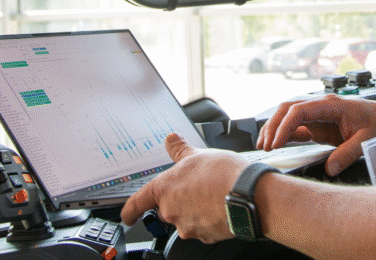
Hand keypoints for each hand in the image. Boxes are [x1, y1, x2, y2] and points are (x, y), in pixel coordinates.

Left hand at [120, 133, 246, 243]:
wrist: (248, 195)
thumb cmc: (222, 174)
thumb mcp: (197, 154)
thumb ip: (180, 149)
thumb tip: (171, 139)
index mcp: (164, 190)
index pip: (137, 204)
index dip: (129, 211)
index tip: (127, 216)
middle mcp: (172, 211)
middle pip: (166, 209)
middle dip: (178, 201)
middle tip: (196, 188)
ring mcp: (188, 226)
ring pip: (185, 219)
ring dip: (194, 209)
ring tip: (212, 194)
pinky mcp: (205, 236)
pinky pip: (202, 227)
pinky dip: (208, 218)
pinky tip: (220, 206)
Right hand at [256, 94, 375, 175]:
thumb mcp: (366, 140)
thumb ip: (347, 154)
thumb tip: (330, 168)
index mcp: (331, 104)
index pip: (299, 110)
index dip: (284, 126)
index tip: (276, 143)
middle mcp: (321, 106)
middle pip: (288, 109)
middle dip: (273, 125)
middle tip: (264, 145)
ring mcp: (318, 115)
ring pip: (288, 116)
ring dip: (275, 128)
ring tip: (264, 145)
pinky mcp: (319, 125)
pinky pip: (297, 127)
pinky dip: (284, 134)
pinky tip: (276, 144)